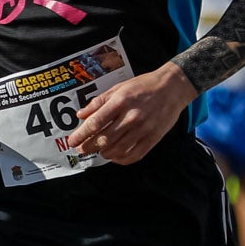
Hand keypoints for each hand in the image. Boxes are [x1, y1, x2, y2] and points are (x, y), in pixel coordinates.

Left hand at [63, 64, 194, 164]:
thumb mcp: (118, 88)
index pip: (96, 122)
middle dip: (89, 146)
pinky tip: (115, 156)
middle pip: (104, 139)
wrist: (172, 88)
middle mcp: (131, 117)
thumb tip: (81, 115)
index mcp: (120, 102)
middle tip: (81, 149)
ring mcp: (143, 129)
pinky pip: (134, 155)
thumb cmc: (143, 86)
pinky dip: (121, 159)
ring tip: (98, 151)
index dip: (81, 134)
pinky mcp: (153, 138)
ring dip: (104, 153)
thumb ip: (99, 102)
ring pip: (118, 149)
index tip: (72, 141)